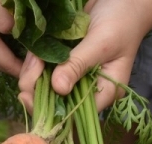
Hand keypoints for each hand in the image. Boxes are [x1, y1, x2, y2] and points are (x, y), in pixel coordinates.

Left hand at [18, 0, 151, 110]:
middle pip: (55, 104)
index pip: (73, 115)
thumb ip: (78, 65)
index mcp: (104, 93)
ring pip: (45, 87)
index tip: (29, 93)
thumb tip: (58, 89)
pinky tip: (35, 53)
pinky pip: (45, 71)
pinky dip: (35, 64)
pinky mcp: (67, 64)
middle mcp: (89, 90)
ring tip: (35, 55)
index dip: (48, 111)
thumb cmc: (122, 20)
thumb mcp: (101, 42)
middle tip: (33, 64)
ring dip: (34, 73)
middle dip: (37, 88)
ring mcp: (76, 77)